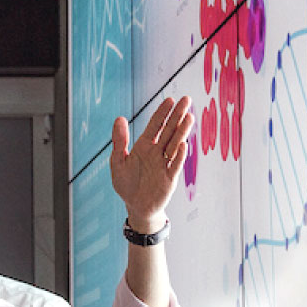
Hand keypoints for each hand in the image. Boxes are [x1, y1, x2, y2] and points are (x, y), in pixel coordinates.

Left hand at [109, 95, 194, 233]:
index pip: (155, 125)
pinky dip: (178, 156)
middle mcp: (157, 152)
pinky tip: (183, 144)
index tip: (169, 99)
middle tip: (186, 99)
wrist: (135, 206)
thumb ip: (119, 141)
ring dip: (182, 131)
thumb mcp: (118, 161)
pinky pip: (174, 165)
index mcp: (144, 146)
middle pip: (169, 130)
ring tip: (189, 116)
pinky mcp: (169, 179)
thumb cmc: (126, 183)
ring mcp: (165, 165)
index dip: (162, 113)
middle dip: (177, 115)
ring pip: (175, 144)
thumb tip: (119, 118)